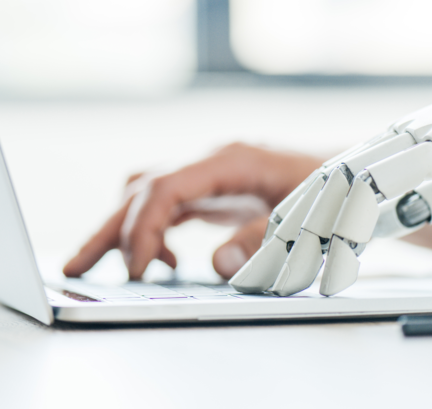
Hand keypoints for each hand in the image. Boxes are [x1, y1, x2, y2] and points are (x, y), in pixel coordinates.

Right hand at [63, 143, 323, 279]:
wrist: (353, 177)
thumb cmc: (334, 192)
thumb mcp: (306, 218)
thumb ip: (263, 239)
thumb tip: (218, 263)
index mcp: (231, 161)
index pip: (165, 187)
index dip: (144, 228)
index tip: (139, 270)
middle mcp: (212, 163)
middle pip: (143, 189)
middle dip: (110, 229)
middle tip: (77, 267)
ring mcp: (210, 175)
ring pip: (148, 195)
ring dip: (122, 229)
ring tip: (96, 266)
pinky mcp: (214, 191)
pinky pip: (168, 206)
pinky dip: (154, 233)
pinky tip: (165, 262)